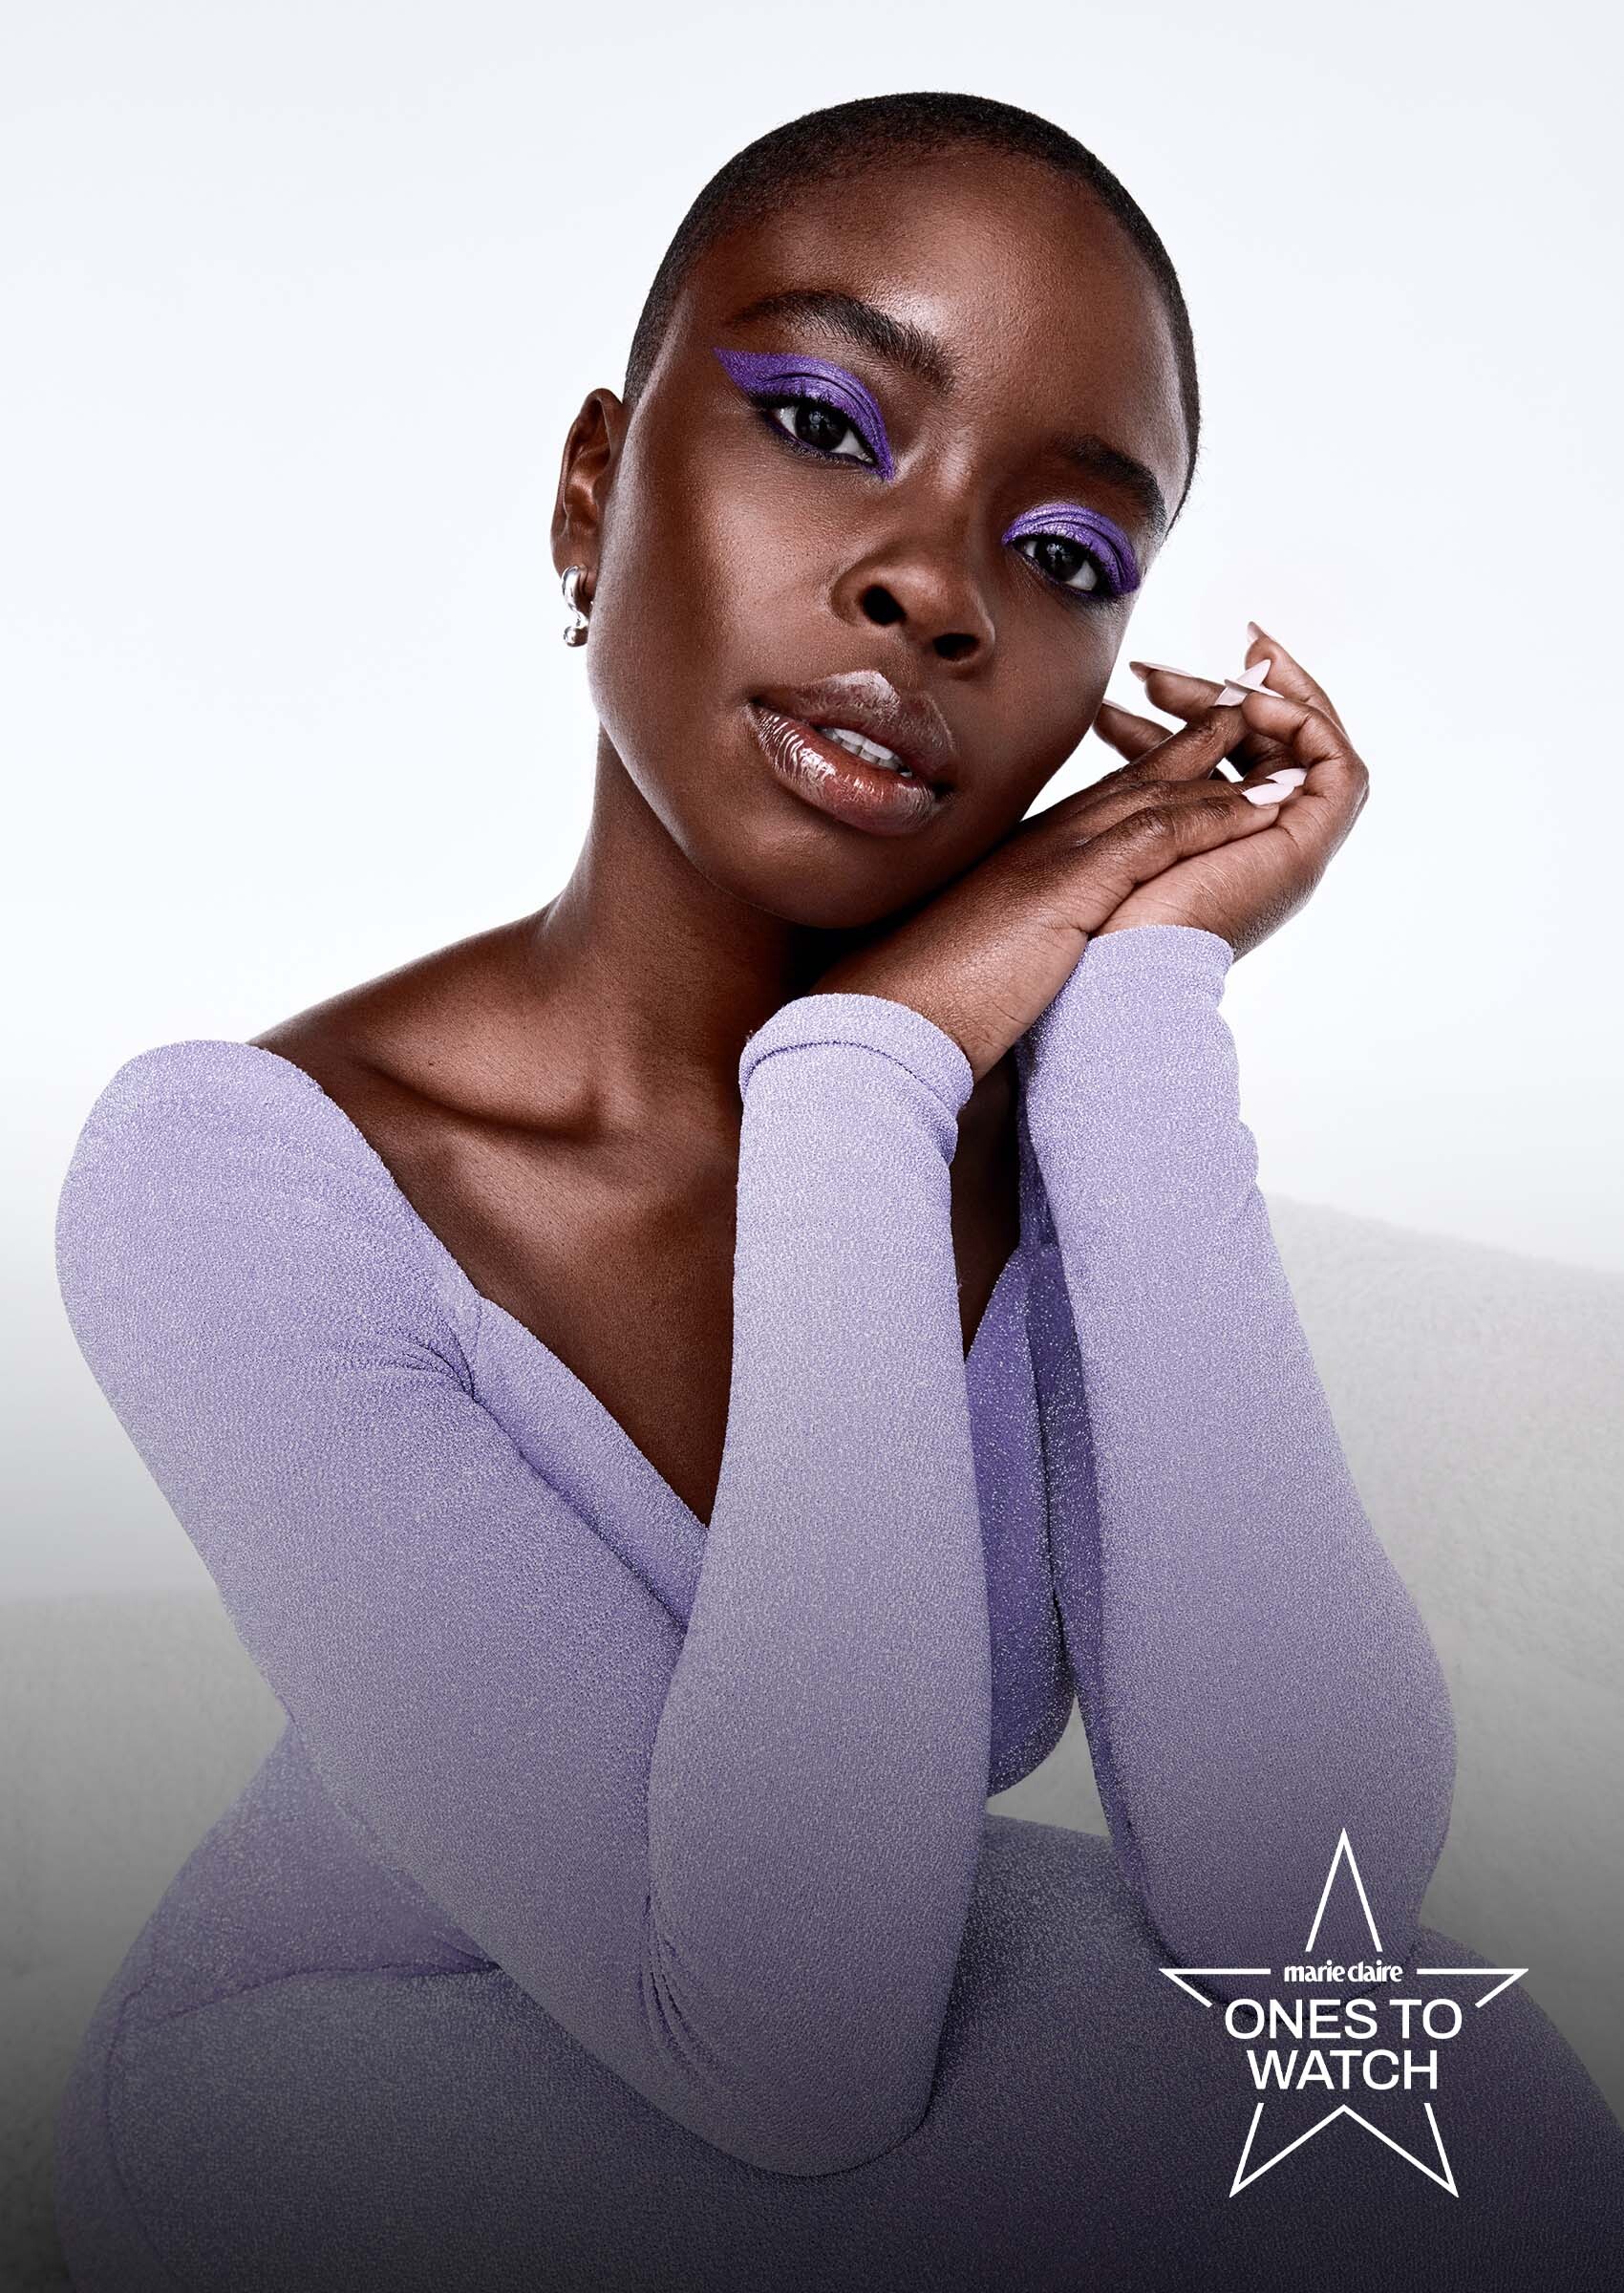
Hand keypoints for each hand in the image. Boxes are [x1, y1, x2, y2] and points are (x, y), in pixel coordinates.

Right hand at [816, 627, 1365, 1083]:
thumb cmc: (916, 1001)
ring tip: (1281, 730)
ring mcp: (1057, 858)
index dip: (1152, 769)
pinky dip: (1217, 814)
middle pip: (1135, 776)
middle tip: (1246, 701)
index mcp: (1022, 860)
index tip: (1194, 751)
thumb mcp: (974, 952)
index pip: (1100, 802)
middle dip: (1195, 738)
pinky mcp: (1070, 886)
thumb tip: (1025, 947)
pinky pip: (1161, 834)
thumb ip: (1007, 931)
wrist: (886, 1021)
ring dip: (1224, 759)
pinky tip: (1265, 803)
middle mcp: (1042, 843)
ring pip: (1157, 791)